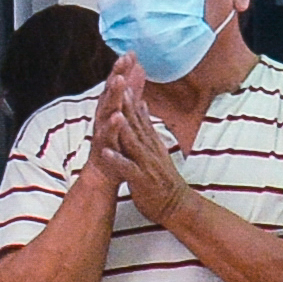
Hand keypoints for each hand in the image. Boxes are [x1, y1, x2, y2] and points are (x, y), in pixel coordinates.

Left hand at [100, 89, 192, 226]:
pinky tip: (107, 152)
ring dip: (123, 127)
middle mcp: (148, 148)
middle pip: (136, 123)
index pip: (139, 114)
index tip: (122, 76)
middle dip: (127, 104)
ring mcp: (145, 163)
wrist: (176, 205)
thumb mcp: (156, 145)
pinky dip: (117, 160)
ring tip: (114, 113)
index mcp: (150, 140)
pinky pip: (127, 168)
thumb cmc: (162, 177)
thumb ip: (147, 125)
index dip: (129, 96)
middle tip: (119, 84)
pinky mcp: (140, 179)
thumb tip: (142, 103)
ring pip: (133, 142)